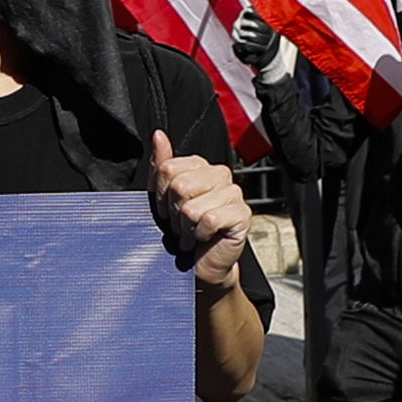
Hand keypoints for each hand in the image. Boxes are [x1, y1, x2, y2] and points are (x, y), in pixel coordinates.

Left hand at [150, 128, 252, 286]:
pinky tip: (205, 238)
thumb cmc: (183, 231)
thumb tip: (159, 136)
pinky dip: (200, 235)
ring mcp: (233, 194)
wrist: (200, 265)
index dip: (160, 196)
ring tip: (193, 232)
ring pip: (192, 206)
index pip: (167, 168)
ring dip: (186, 228)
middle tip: (181, 223)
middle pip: (179, 186)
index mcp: (200, 166)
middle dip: (173, 213)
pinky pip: (209, 220)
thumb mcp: (163, 197)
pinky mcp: (242, 214)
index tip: (166, 210)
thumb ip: (161, 166)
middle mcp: (219, 175)